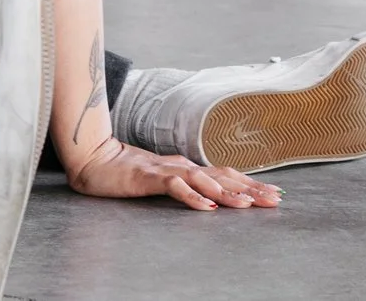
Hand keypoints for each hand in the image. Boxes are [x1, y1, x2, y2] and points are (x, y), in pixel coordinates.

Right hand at [67, 140, 281, 210]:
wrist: (90, 158)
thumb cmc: (123, 172)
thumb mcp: (160, 179)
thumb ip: (183, 184)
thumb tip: (210, 195)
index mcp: (184, 167)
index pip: (223, 174)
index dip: (249, 183)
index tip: (274, 193)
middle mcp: (179, 165)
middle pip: (220, 175)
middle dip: (250, 188)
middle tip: (275, 199)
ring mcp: (163, 170)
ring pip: (202, 179)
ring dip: (226, 193)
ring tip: (248, 205)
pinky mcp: (146, 178)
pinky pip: (173, 186)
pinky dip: (192, 197)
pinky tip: (206, 208)